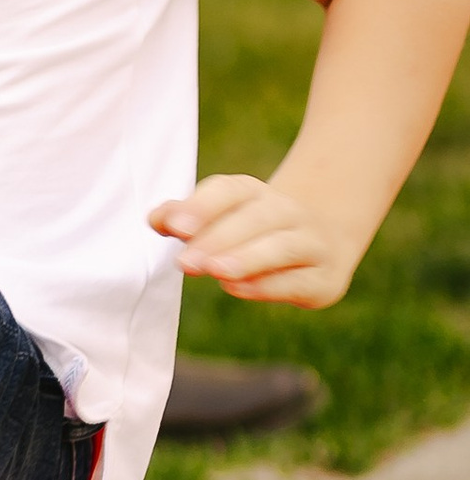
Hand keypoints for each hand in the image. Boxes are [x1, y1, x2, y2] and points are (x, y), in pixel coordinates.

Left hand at [149, 172, 362, 309]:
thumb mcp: (220, 218)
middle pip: (255, 218)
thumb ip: (185, 218)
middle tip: (185, 262)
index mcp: (255, 193)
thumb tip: (155, 219)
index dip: (202, 206)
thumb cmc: (251, 232)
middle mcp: (288, 212)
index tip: (173, 226)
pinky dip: (268, 285)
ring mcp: (312, 244)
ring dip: (246, 259)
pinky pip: (298, 280)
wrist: (322, 244)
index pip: (230, 191)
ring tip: (216, 271)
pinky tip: (238, 288)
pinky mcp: (325, 279)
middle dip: (218, 239)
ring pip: (281, 246)